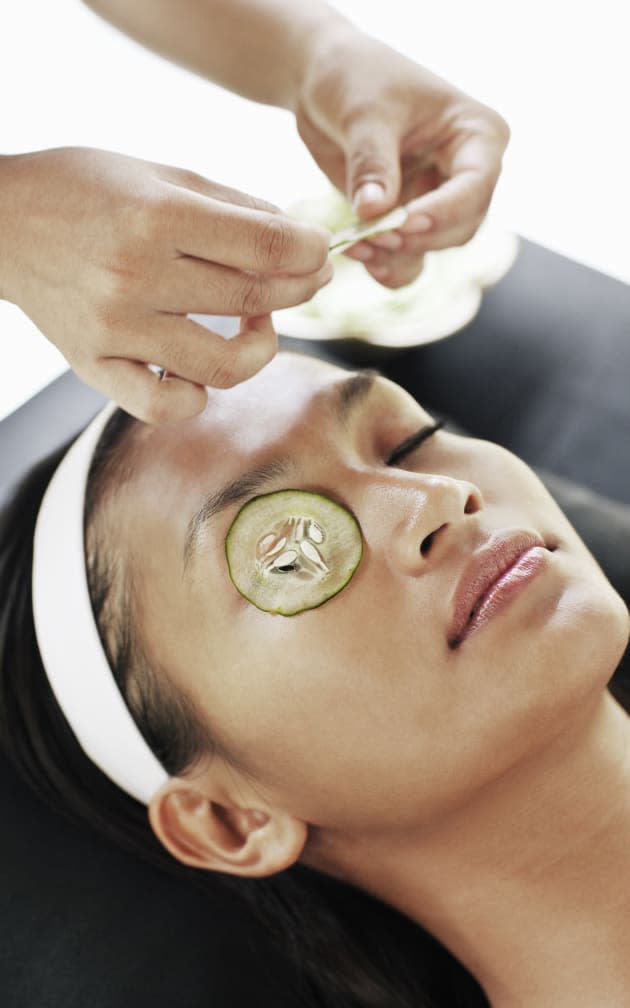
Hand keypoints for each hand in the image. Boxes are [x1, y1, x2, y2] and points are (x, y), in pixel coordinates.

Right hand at [0, 147, 330, 421]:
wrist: (2, 222)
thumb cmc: (86, 190)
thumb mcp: (160, 173)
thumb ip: (233, 205)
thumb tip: (298, 238)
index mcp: (156, 216)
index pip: (265, 246)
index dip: (310, 250)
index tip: (321, 250)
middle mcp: (136, 276)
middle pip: (253, 298)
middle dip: (301, 287)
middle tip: (310, 277)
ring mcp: (115, 329)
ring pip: (223, 366)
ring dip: (262, 345)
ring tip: (259, 320)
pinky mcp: (95, 367)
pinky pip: (165, 407)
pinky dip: (197, 396)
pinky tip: (202, 367)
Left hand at [295, 29, 509, 287]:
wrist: (325, 84)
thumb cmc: (355, 79)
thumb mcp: (363, 113)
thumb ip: (372, 162)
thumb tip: (374, 210)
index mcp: (477, 134)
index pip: (476, 185)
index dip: (444, 210)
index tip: (403, 220)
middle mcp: (468, 173)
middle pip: (461, 227)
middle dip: (417, 238)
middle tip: (371, 237)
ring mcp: (440, 200)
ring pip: (434, 247)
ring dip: (397, 257)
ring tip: (356, 246)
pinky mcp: (410, 220)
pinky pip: (409, 258)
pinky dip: (387, 265)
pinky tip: (360, 257)